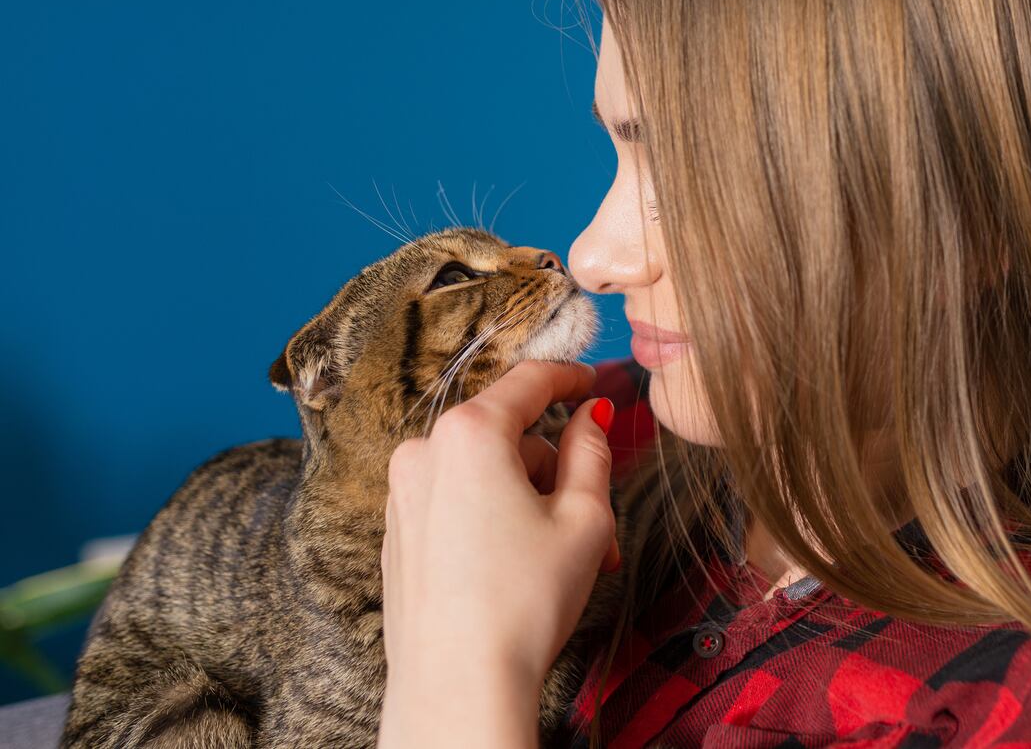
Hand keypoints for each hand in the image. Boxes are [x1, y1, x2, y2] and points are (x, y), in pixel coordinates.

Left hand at [378, 359, 617, 746]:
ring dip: (530, 501)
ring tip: (568, 559)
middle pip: (509, 436)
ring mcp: (403, 495)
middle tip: (598, 521)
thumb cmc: (523, 602)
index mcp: (469, 433)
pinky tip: (523, 567)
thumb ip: (592, 452)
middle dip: (558, 470)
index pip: (529, 381)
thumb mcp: (585, 518)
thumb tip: (592, 419)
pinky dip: (494, 519)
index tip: (593, 382)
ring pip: (484, 473)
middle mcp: (424, 452)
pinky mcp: (398, 534)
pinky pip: (456, 503)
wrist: (458, 686)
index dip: (571, 377)